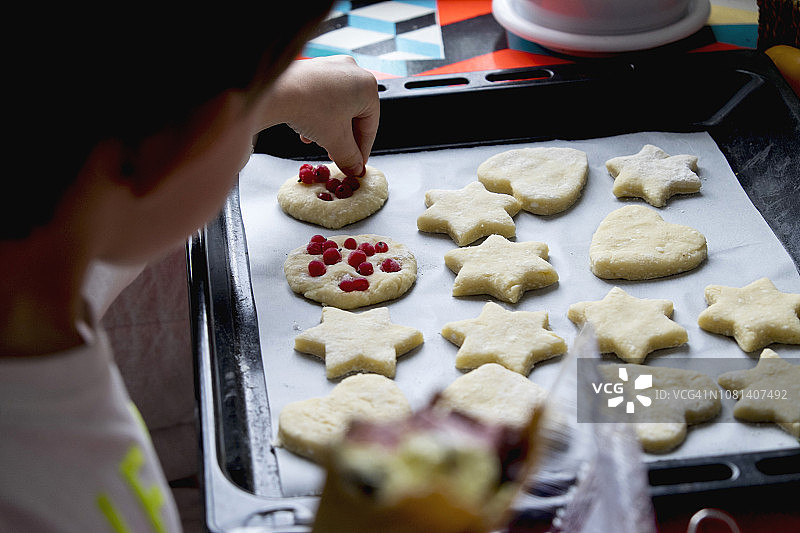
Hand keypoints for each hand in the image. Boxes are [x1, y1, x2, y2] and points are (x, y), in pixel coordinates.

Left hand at [261, 56, 379, 175]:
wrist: (275, 92)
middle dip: (344, 139)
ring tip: (319, 142)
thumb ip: (350, 158)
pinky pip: (322, 96)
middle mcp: (352, 71)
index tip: (357, 164)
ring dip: (330, 129)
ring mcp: (331, 67)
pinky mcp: (313, 68)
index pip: (370, 126)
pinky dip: (318, 114)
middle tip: (338, 156)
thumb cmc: (311, 109)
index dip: (363, 150)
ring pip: (337, 106)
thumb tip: (355, 168)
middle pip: (354, 115)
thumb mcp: (336, 141)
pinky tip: (307, 128)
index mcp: (367, 86)